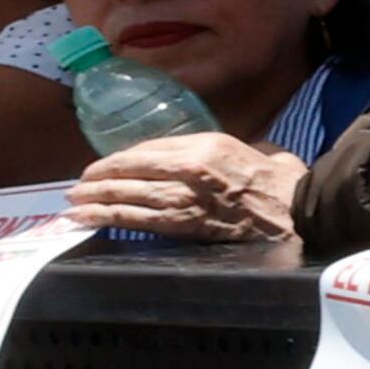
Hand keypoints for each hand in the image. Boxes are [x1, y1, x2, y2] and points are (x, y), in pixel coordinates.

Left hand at [66, 129, 304, 241]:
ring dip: (94, 198)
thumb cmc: (283, 182)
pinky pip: (134, 219)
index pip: (150, 148)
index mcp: (205, 145)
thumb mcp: (259, 148)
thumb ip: (231, 148)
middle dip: (99, 177)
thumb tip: (222, 154)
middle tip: (78, 184)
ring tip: (72, 201)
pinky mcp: (181, 223)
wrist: (297, 212)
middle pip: (130, 169)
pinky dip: (104, 217)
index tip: (109, 165)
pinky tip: (83, 218)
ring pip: (125, 194)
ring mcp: (182, 197)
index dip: (123, 158)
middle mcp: (187, 167)